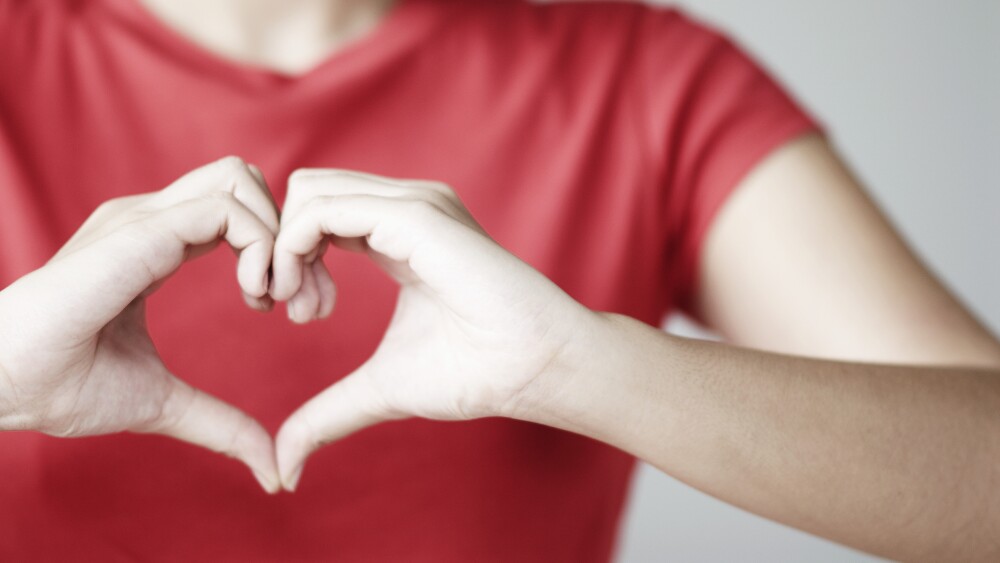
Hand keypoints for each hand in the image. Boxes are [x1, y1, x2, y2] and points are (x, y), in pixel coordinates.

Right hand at [0, 157, 280, 492]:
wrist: (0, 385)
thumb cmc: (63, 387)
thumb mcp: (165, 402)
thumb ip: (220, 424)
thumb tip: (273, 470)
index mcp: (155, 245)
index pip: (234, 210)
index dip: (275, 250)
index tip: (285, 308)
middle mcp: (152, 221)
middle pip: (243, 179)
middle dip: (287, 230)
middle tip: (291, 296)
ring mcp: (144, 219)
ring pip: (239, 179)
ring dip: (277, 235)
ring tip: (270, 297)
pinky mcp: (140, 231)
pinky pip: (226, 209)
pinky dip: (260, 246)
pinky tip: (253, 295)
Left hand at [271, 169, 598, 490]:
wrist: (533, 367)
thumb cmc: (475, 372)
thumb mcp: (381, 388)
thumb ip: (329, 412)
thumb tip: (286, 468)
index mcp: (397, 233)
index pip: (318, 214)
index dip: (289, 259)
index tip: (295, 316)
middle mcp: (403, 207)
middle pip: (306, 192)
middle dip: (279, 250)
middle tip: (294, 313)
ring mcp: (412, 204)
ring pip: (309, 192)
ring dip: (282, 252)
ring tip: (305, 311)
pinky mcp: (416, 215)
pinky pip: (324, 209)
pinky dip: (293, 249)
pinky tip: (313, 302)